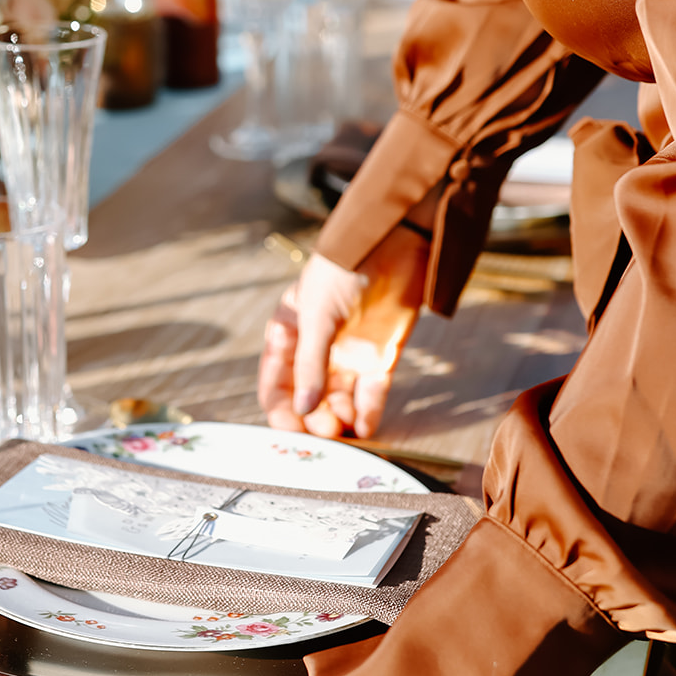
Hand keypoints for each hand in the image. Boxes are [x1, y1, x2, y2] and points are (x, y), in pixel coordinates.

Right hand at [258, 227, 427, 439]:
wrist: (398, 241)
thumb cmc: (346, 268)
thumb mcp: (319, 316)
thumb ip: (310, 365)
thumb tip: (302, 409)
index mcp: (290, 334)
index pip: (276, 383)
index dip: (281, 410)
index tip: (290, 432)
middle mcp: (316, 349)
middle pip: (308, 398)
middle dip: (313, 419)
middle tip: (324, 433)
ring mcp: (348, 354)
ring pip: (338, 400)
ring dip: (339, 419)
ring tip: (345, 430)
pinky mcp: (379, 356)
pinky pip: (370, 393)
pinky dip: (367, 412)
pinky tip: (365, 426)